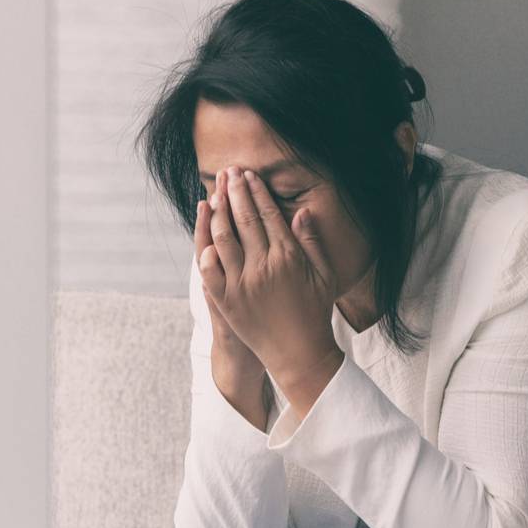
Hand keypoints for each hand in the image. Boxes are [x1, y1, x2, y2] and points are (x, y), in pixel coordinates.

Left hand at [200, 166, 343, 391]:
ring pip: (224, 239)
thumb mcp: (324, 275)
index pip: (268, 215)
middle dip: (235, 192)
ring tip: (215, 195)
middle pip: (245, 220)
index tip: (249, 175)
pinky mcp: (227, 301)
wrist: (299, 354)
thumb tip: (300, 211)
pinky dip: (206, 251)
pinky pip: (210, 271)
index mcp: (288, 257)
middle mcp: (263, 267)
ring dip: (218, 214)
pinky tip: (204, 235)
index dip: (257, 192)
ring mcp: (242, 284)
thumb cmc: (316, 312)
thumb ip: (311, 242)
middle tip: (228, 173)